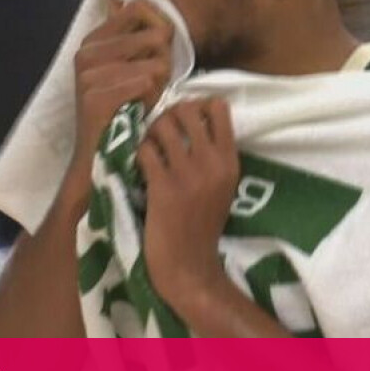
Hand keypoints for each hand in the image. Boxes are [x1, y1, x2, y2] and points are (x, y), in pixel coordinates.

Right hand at [70, 0, 173, 170]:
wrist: (102, 157)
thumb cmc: (126, 110)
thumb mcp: (132, 66)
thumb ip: (138, 32)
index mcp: (94, 39)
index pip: (140, 7)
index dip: (161, 27)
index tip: (159, 52)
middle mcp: (87, 52)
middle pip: (156, 37)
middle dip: (165, 63)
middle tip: (150, 86)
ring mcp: (88, 75)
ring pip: (156, 64)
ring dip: (160, 86)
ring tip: (143, 100)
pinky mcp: (95, 96)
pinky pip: (147, 84)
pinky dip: (152, 101)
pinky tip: (138, 111)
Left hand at [137, 99, 240, 311]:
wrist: (189, 265)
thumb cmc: (203, 225)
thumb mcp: (222, 187)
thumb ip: (215, 155)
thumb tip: (196, 119)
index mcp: (230, 162)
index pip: (218, 108)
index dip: (197, 105)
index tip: (185, 118)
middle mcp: (211, 163)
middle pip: (186, 109)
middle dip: (168, 114)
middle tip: (161, 130)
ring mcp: (187, 175)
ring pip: (162, 125)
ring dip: (150, 131)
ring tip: (150, 146)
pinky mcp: (162, 187)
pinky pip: (145, 150)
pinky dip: (139, 152)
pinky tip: (141, 166)